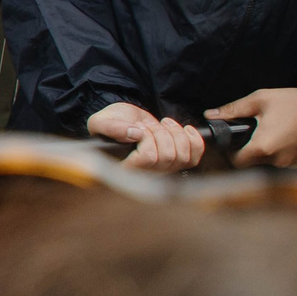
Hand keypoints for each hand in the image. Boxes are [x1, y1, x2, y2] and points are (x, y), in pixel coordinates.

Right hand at [87, 101, 205, 172]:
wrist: (127, 120)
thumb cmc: (111, 122)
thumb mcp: (101, 121)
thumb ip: (111, 127)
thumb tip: (134, 134)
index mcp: (125, 168)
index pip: (148, 158)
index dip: (148, 138)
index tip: (139, 128)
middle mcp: (146, 175)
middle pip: (168, 156)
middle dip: (161, 132)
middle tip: (148, 124)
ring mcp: (163, 171)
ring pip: (182, 156)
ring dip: (175, 133)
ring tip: (163, 124)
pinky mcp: (177, 163)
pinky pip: (195, 157)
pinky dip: (194, 140)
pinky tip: (184, 129)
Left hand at [209, 88, 296, 169]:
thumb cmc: (295, 103)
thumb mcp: (260, 99)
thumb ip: (232, 109)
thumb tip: (210, 115)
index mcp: (262, 147)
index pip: (236, 162)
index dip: (232, 152)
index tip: (234, 141)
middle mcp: (276, 161)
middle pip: (252, 162)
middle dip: (250, 149)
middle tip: (255, 131)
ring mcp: (291, 164)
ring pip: (269, 161)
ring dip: (267, 150)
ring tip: (275, 130)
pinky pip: (284, 160)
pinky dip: (282, 151)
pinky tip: (287, 136)